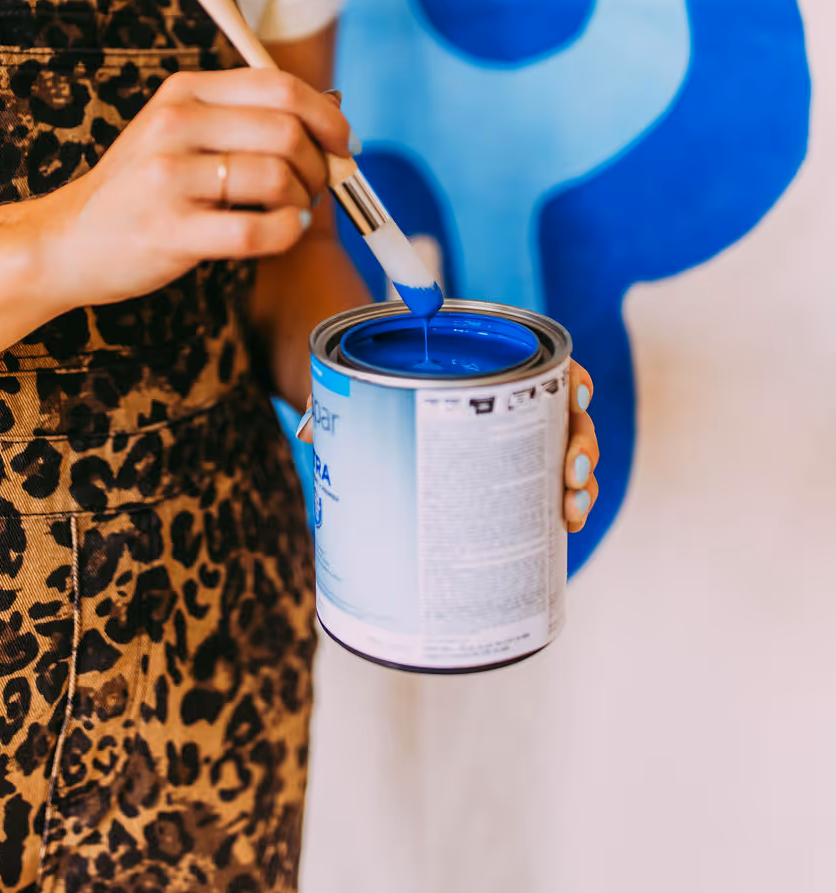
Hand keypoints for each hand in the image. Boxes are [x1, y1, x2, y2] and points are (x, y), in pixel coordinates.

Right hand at [38, 67, 351, 308]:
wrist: (66, 242)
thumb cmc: (139, 191)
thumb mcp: (180, 134)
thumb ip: (247, 119)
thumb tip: (334, 111)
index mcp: (183, 93)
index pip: (278, 85)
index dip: (326, 115)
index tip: (342, 143)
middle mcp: (174, 125)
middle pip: (286, 129)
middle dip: (319, 162)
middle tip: (317, 186)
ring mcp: (168, 177)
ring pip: (276, 176)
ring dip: (302, 199)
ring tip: (291, 211)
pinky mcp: (170, 230)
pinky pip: (256, 228)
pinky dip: (286, 231)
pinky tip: (283, 230)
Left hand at [297, 357, 598, 532]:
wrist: (361, 400)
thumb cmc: (366, 380)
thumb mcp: (351, 383)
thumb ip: (335, 400)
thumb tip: (313, 430)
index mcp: (483, 364)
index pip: (543, 362)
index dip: (569, 376)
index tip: (574, 393)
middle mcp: (507, 399)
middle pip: (564, 415)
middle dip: (580, 444)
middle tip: (571, 473)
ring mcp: (509, 438)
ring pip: (561, 454)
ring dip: (579, 482)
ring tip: (571, 511)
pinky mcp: (502, 475)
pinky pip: (542, 487)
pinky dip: (559, 507)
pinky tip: (566, 529)